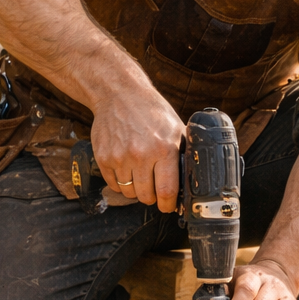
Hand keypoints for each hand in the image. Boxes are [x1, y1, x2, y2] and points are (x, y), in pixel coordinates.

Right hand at [89, 82, 184, 211]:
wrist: (119, 94)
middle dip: (153, 197)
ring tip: (141, 176)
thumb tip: (195, 176)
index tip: (168, 206)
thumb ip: (184, 152)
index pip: (167, 191)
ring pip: (129, 193)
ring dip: (136, 190)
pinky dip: (121, 184)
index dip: (168, 204)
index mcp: (164, 148)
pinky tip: (127, 171)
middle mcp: (141, 155)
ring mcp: (119, 157)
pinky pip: (114, 185)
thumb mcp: (176, 127)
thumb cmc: (151, 110)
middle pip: (146, 196)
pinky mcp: (103, 158)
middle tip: (154, 189)